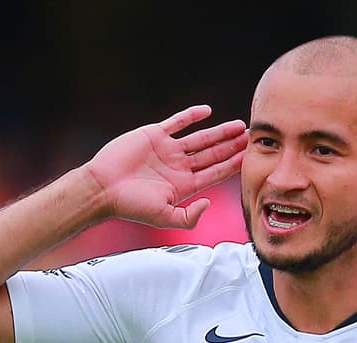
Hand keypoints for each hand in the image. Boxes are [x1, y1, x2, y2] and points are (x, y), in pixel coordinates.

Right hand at [83, 105, 247, 228]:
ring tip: (239, 125)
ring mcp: (168, 150)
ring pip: (200, 138)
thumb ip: (189, 216)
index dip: (234, 164)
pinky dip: (191, 116)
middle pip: (213, 154)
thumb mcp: (164, 217)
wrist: (103, 188)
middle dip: (233, 146)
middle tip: (253, 137)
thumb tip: (209, 203)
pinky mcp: (154, 135)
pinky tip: (207, 111)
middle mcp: (179, 167)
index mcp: (184, 185)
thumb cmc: (131, 206)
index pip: (216, 173)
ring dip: (220, 132)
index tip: (251, 157)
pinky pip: (177, 122)